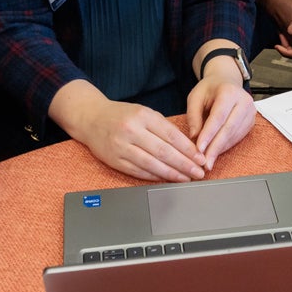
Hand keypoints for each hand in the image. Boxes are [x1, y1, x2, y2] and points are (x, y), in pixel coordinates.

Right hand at [50, 81, 206, 180]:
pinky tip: (167, 179)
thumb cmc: (121, 115)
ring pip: (152, 164)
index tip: (201, 158)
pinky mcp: (115, 160)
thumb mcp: (143, 112)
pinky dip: (155, 176)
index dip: (188, 149)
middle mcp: (131, 130)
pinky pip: (139, 171)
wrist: (91, 119)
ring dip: (172, 174)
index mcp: (142, 115)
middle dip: (184, 164)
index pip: (171, 135)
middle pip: (164, 151)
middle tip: (199, 172)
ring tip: (186, 178)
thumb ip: (162, 127)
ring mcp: (121, 147)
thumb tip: (187, 147)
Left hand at [185, 76, 254, 167]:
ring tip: (208, 161)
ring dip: (220, 150)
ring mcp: (250, 113)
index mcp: (229, 91)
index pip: (218, 117)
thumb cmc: (209, 90)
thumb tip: (195, 137)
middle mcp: (244, 101)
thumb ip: (193, 115)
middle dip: (215, 148)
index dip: (209, 134)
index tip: (199, 149)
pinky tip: (216, 153)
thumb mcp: (195, 97)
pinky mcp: (251, 122)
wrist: (226, 82)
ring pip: (234, 136)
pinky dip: (225, 147)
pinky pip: (238, 138)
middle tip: (205, 163)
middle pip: (229, 129)